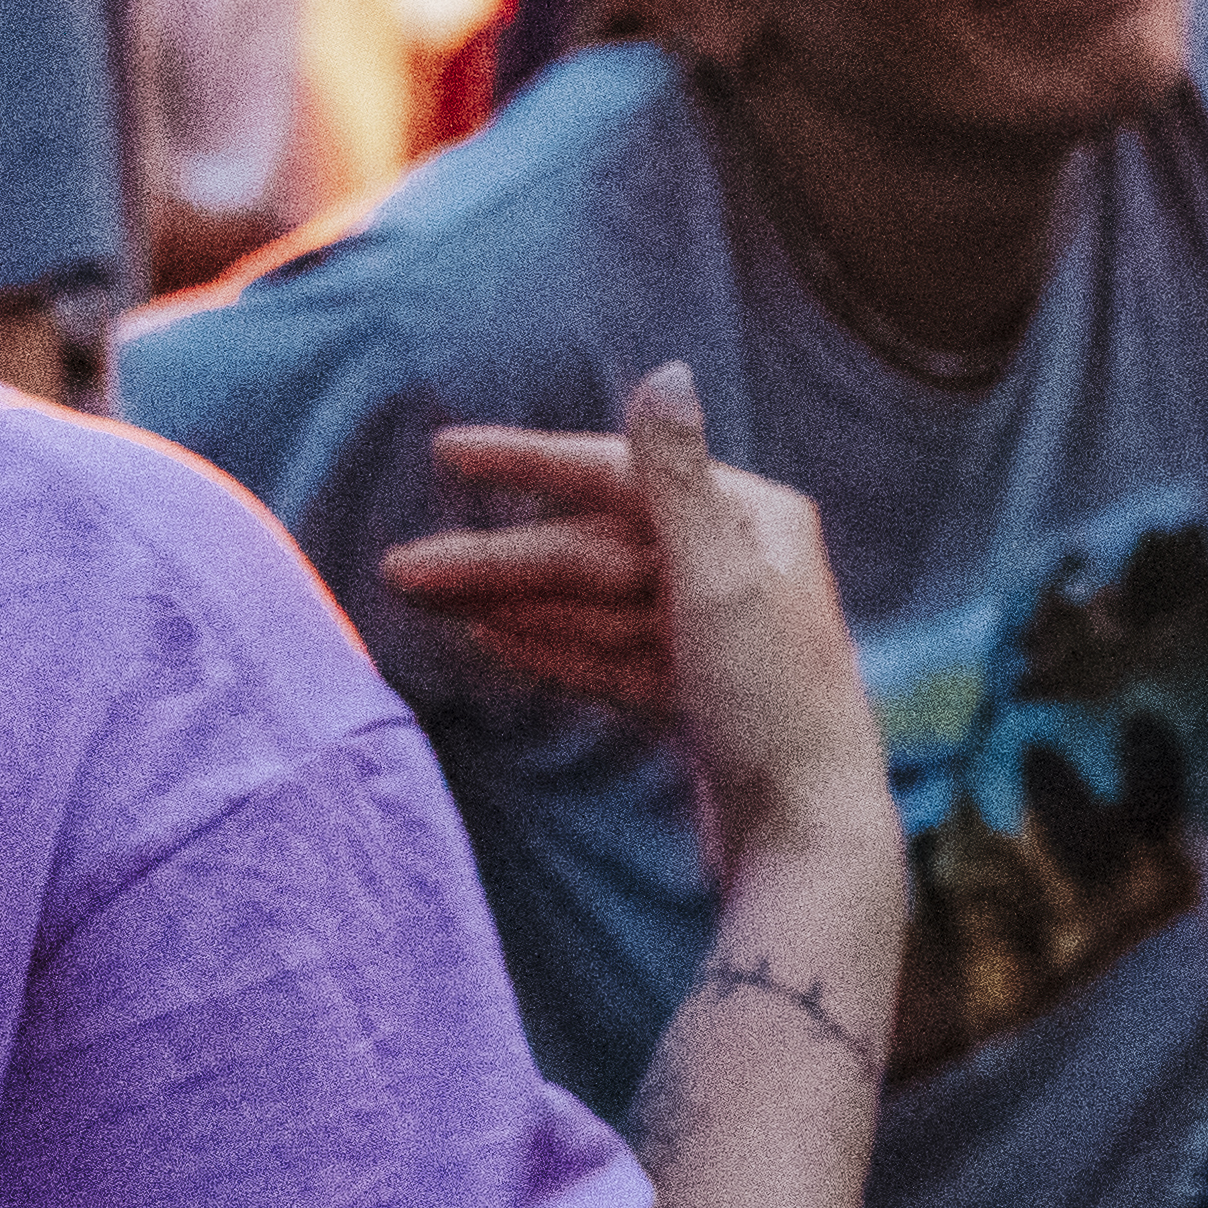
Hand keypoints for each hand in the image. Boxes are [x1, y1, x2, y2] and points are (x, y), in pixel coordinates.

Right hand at [379, 369, 894, 883]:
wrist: (806, 835)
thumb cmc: (774, 704)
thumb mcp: (719, 580)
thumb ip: (677, 479)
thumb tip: (666, 372)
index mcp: (755, 521)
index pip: (620, 476)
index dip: (529, 463)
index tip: (446, 451)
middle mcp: (741, 565)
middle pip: (595, 549)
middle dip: (496, 557)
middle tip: (401, 567)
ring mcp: (717, 632)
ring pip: (591, 603)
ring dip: (507, 598)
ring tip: (421, 597)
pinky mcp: (697, 694)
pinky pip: (606, 654)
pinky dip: (548, 646)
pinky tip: (484, 638)